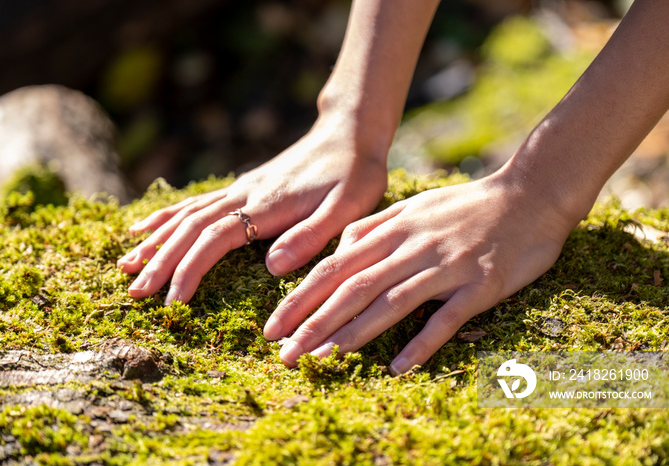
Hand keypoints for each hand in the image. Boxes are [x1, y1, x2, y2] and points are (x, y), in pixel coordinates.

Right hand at [117, 115, 387, 304]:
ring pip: (186, 215)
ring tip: (125, 265)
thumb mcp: (347, 208)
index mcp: (266, 206)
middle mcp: (244, 195)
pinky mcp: (242, 188)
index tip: (172, 301)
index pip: (214, 239)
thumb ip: (311, 236)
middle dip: (160, 262)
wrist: (349, 134)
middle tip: (134, 293)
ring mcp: (239, 190)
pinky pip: (195, 203)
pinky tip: (146, 227)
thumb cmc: (354, 175)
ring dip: (155, 241)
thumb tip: (271, 267)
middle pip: (190, 229)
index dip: (189, 270)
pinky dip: (166, 217)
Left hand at [263, 169, 575, 373]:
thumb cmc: (466, 206)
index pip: (336, 267)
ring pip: (391, 301)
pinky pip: (446, 316)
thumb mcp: (412, 207)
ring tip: (324, 358)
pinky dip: (421, 341)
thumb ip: (373, 229)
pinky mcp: (481, 284)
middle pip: (354, 288)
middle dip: (315, 322)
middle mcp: (413, 246)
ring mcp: (447, 265)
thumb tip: (338, 253)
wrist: (530, 194)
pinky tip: (397, 366)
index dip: (301, 298)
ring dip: (354, 333)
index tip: (274, 326)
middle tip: (286, 354)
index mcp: (393, 229)